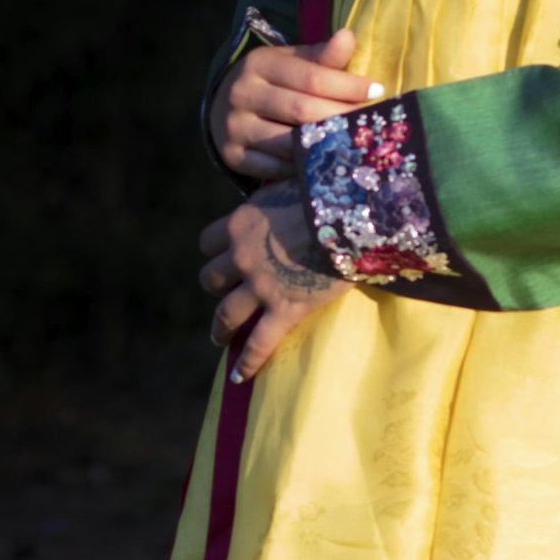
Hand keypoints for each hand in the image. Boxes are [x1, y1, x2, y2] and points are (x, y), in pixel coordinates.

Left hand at [199, 179, 351, 379]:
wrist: (351, 214)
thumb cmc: (324, 192)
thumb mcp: (287, 182)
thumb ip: (271, 193)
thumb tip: (276, 188)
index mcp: (240, 223)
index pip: (208, 241)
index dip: (216, 249)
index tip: (224, 253)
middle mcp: (242, 256)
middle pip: (211, 277)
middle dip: (217, 286)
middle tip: (226, 293)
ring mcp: (261, 286)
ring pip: (226, 313)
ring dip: (220, 327)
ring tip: (220, 338)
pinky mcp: (284, 310)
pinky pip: (259, 342)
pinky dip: (247, 362)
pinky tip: (241, 376)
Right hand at [210, 24, 380, 180]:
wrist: (225, 107)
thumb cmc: (274, 83)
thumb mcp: (294, 63)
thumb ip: (323, 57)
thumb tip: (348, 37)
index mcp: (260, 63)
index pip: (312, 77)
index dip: (348, 86)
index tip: (378, 92)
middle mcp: (242, 93)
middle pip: (302, 111)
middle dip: (341, 119)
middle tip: (372, 125)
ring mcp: (234, 127)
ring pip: (289, 143)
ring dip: (325, 147)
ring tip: (355, 146)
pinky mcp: (232, 156)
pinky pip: (276, 168)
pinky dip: (302, 168)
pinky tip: (324, 163)